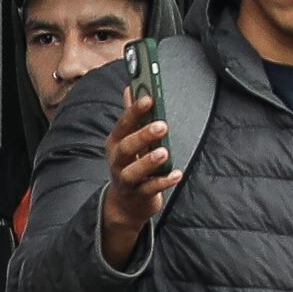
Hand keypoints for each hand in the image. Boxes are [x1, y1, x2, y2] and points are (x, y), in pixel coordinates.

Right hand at [97, 103, 176, 265]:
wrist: (126, 203)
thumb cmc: (131, 164)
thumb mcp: (128, 140)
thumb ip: (132, 117)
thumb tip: (130, 88)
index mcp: (116, 143)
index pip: (123, 125)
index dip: (134, 111)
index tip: (149, 98)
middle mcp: (117, 161)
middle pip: (125, 147)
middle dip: (142, 135)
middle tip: (161, 125)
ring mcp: (126, 180)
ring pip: (133, 171)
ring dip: (148, 161)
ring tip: (164, 151)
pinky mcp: (139, 195)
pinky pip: (150, 189)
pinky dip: (163, 182)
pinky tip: (176, 174)